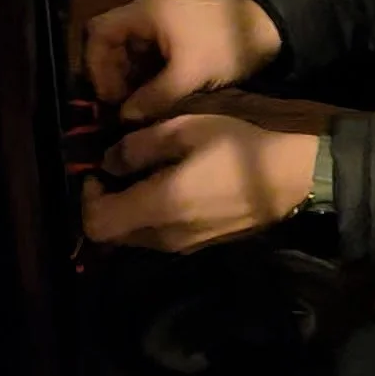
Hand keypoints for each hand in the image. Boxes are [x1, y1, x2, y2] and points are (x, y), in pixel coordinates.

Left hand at [81, 114, 317, 252]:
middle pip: (114, 235)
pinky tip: (170, 186)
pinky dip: (152, 216)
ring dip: (129, 210)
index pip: (96, 224)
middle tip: (117, 170)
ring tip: (145, 174)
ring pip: (136, 237)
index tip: (96, 171)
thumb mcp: (184, 129)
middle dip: (106, 203)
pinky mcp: (201, 245)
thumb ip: (138, 146)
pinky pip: (160, 236)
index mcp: (157, 207)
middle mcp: (165, 237)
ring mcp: (185, 246)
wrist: (289, 179)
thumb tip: (108, 161)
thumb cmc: (236, 147)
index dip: (85, 199)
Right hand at [82, 0, 280, 123]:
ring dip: (125, 81)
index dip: (94, 64)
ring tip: (134, 110)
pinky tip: (149, 101)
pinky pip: (144, 60)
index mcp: (144, 13)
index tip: (108, 95)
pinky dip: (142, 80)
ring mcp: (158, 28)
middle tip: (119, 108)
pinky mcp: (171, 41)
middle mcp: (145, 16)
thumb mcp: (189, 74)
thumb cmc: (226, 46)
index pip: (97, 32)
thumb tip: (124, 117)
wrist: (268, 31)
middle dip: (109, 76)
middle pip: (108, 44)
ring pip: (126, 55)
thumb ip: (153, 97)